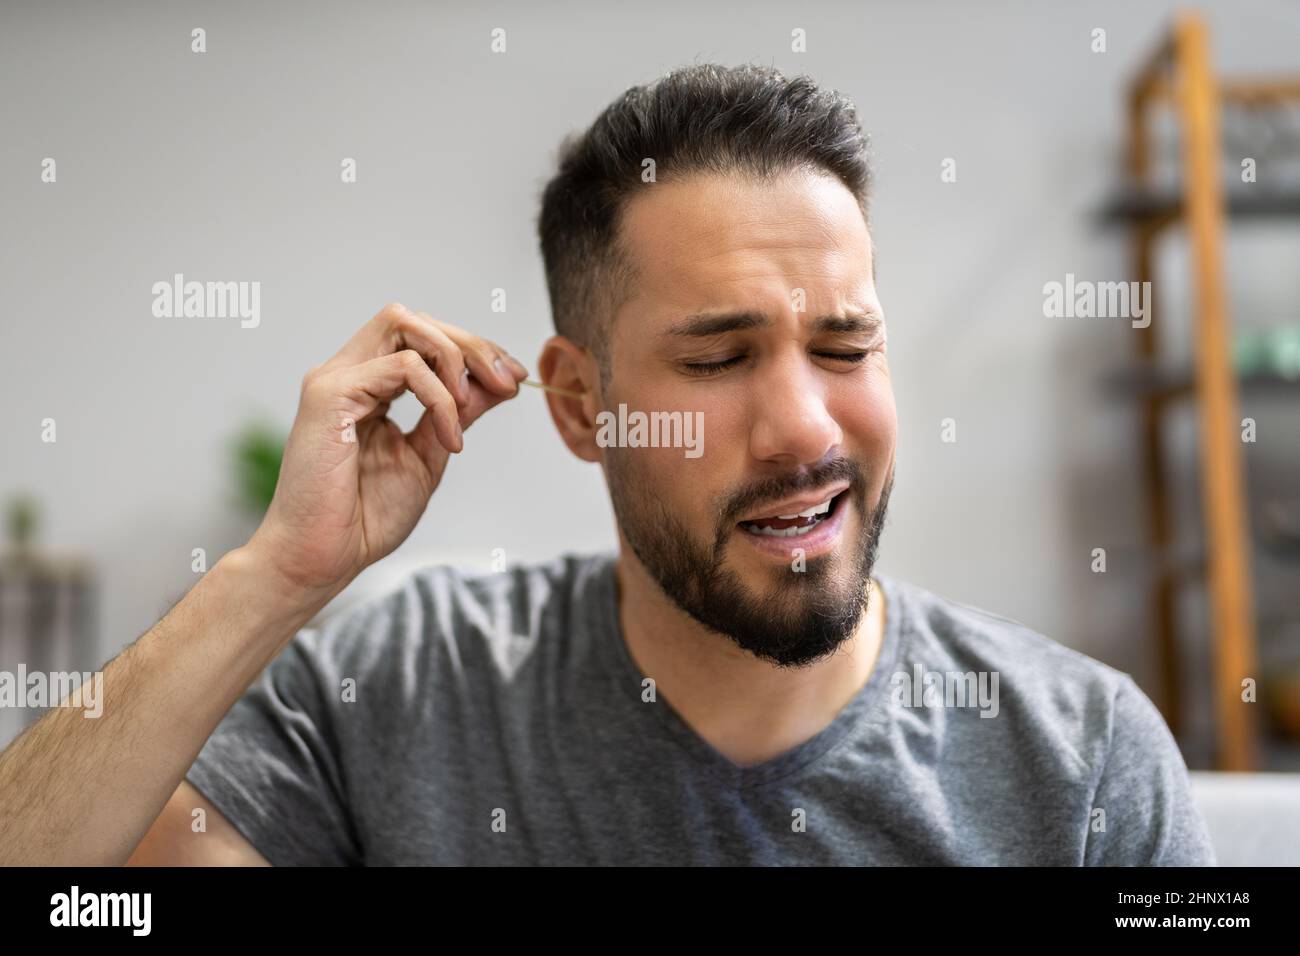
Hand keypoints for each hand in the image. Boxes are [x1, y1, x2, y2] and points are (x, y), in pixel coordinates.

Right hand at [245, 302, 526, 604]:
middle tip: (508, 381)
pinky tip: (449, 437)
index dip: (473, 349)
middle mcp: (348, 373)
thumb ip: (458, 414)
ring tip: (470, 410)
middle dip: (471, 345)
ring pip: (404, 324)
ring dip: (455, 360)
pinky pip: (402, 368)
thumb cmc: (365, 516)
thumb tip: (499, 384)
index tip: (514, 378)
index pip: (421, 338)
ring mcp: (335, 379)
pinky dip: (438, 398)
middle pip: (414, 320)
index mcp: (367, 386)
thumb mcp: (429, 454)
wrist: (325, 557)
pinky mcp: (329, 394)